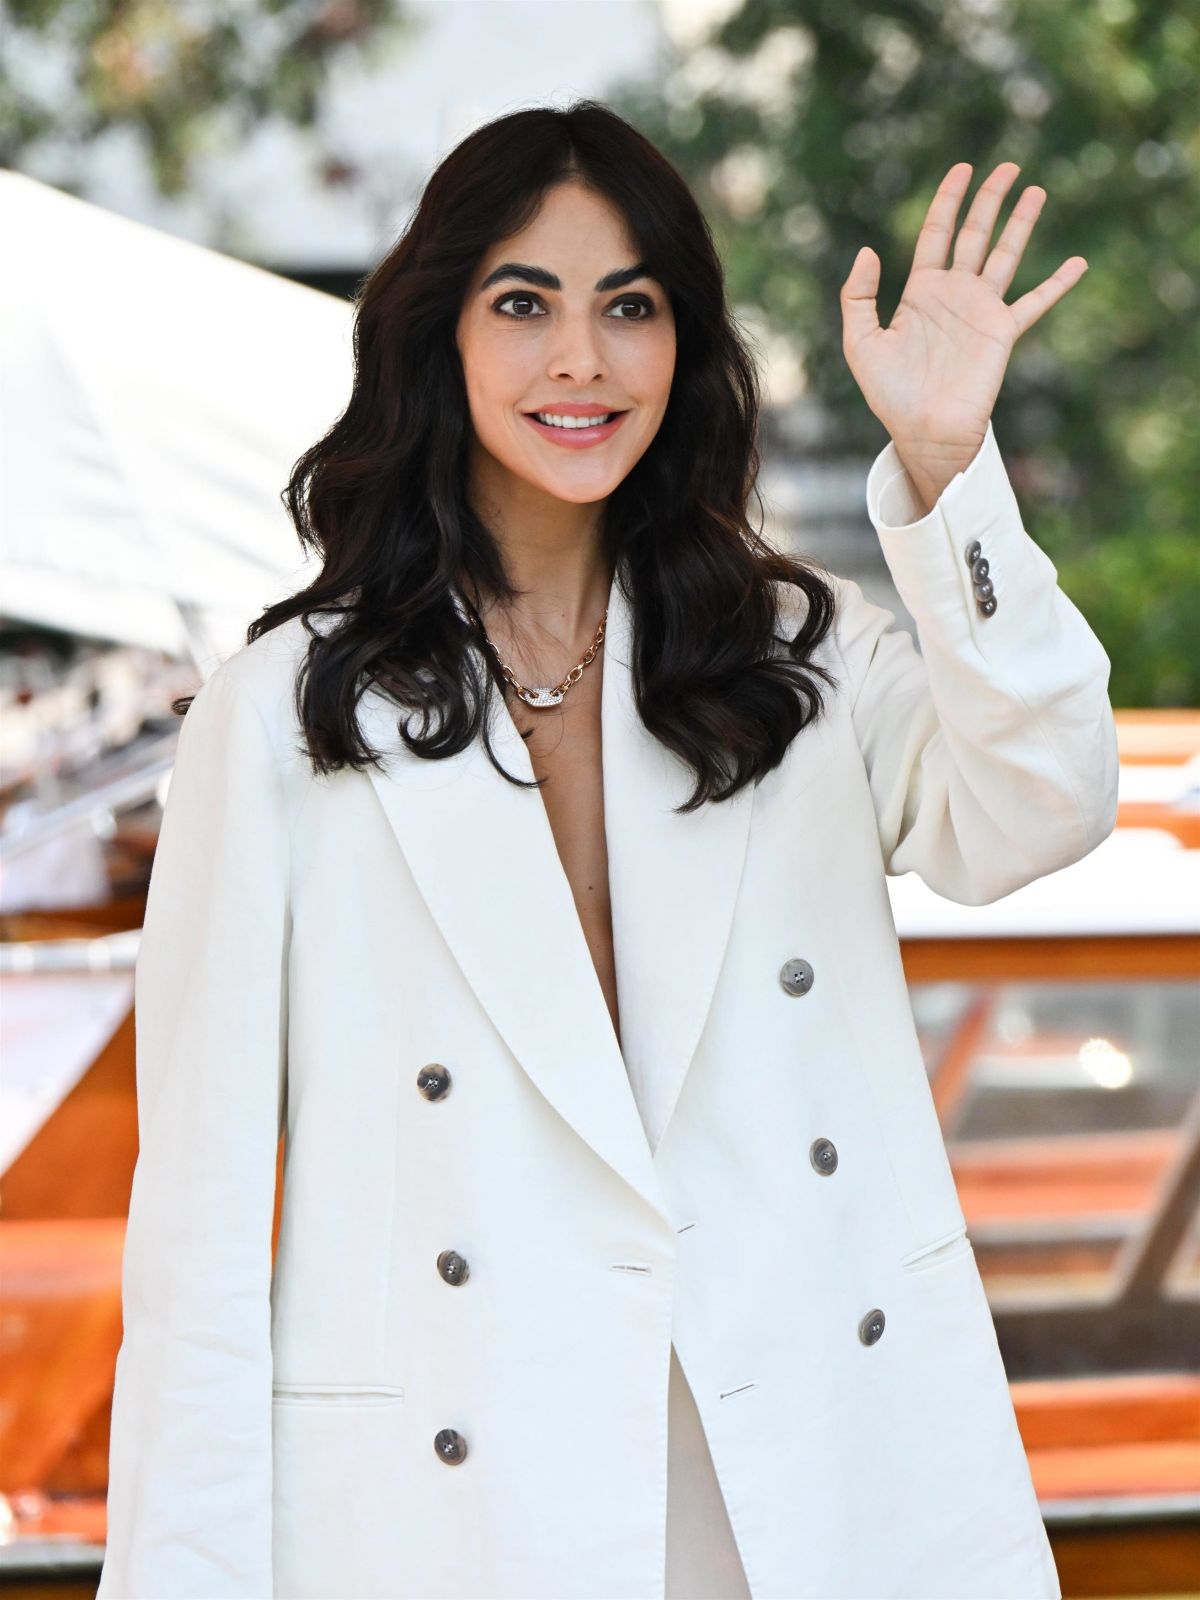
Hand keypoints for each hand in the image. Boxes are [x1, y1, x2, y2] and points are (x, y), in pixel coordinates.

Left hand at [840, 161, 1087, 508]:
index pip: (936, 233)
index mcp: (920, 292)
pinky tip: (1077, 264)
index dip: (947, 200)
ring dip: (1021, 223)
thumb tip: (868, 250)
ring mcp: (981, 311)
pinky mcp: (1002, 332)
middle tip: (1006, 166)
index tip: (962, 169)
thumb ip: (856, 296)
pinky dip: (1057, 284)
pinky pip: (1035, 302)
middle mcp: (954, 295)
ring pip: (1005, 254)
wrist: (923, 431)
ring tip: (1036, 190)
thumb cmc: (889, 394)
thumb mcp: (859, 343)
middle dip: (989, 199)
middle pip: (974, 234)